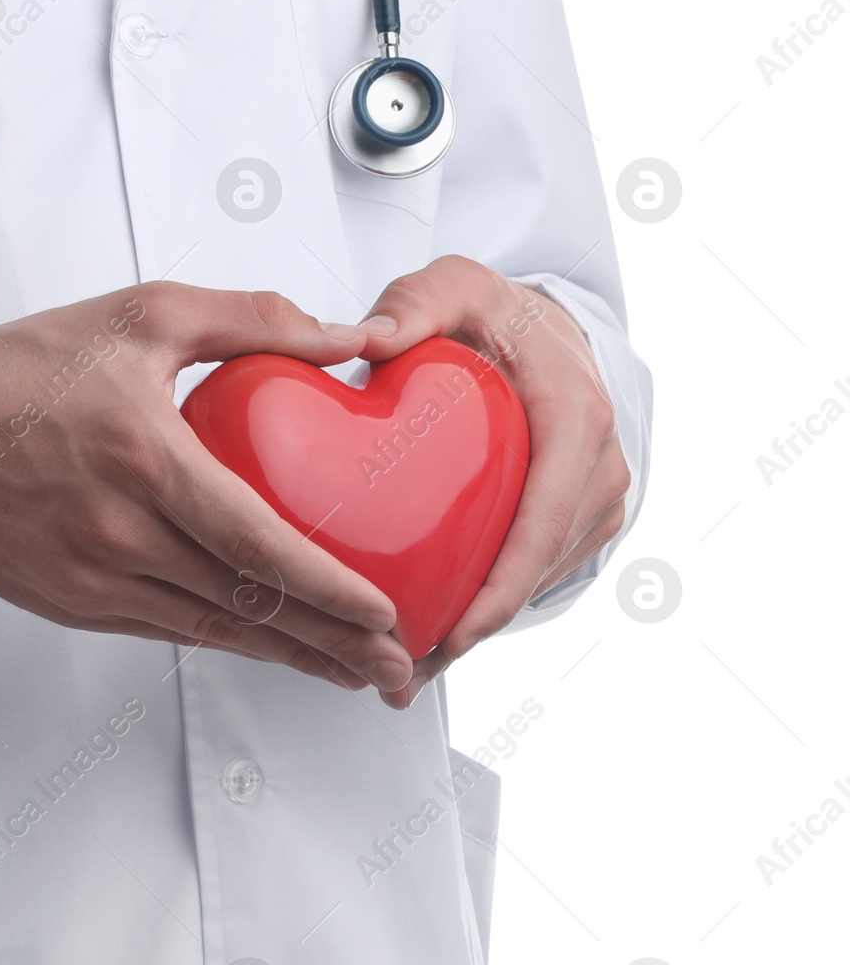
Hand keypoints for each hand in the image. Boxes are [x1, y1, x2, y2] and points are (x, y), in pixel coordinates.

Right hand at [0, 283, 415, 692]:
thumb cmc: (25, 366)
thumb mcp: (139, 314)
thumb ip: (250, 319)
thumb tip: (349, 337)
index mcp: (144, 457)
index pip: (255, 542)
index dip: (328, 586)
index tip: (387, 610)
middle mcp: (118, 530)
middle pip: (245, 606)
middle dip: (332, 644)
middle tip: (397, 667)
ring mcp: (91, 578)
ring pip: (210, 632)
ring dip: (288, 658)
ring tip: (353, 673)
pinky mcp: (70, 604)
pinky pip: (165, 631)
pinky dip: (225, 643)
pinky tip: (268, 648)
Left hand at [354, 256, 630, 706]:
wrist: (538, 325)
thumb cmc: (491, 309)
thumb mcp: (453, 287)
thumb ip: (412, 306)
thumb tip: (364, 340)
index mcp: (577, 417)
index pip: (547, 516)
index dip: (506, 583)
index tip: (459, 632)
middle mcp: (600, 466)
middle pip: (538, 568)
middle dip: (475, 628)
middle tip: (402, 676)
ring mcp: (593, 500)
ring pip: (535, 583)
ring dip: (474, 631)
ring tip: (401, 677)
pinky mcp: (574, 520)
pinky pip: (531, 574)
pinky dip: (484, 609)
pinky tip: (424, 642)